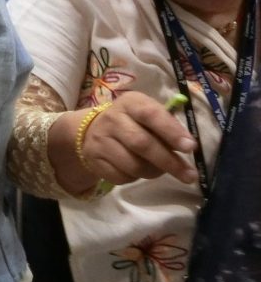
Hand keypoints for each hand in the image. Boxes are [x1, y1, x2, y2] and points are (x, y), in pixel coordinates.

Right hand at [52, 91, 198, 191]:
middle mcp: (111, 119)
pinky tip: (138, 171)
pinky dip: (136, 178)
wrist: (90, 131)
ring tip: (161, 170)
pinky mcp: (95, 160)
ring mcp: (100, 141)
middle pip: (142, 143)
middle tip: (189, 175)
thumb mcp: (147, 114)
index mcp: (129, 103)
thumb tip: (187, 145)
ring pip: (133, 165)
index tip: (190, 147)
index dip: (171, 131)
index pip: (150, 114)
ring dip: (154, 172)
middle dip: (168, 161)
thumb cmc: (131, 122)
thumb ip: (167, 125)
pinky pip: (121, 176)